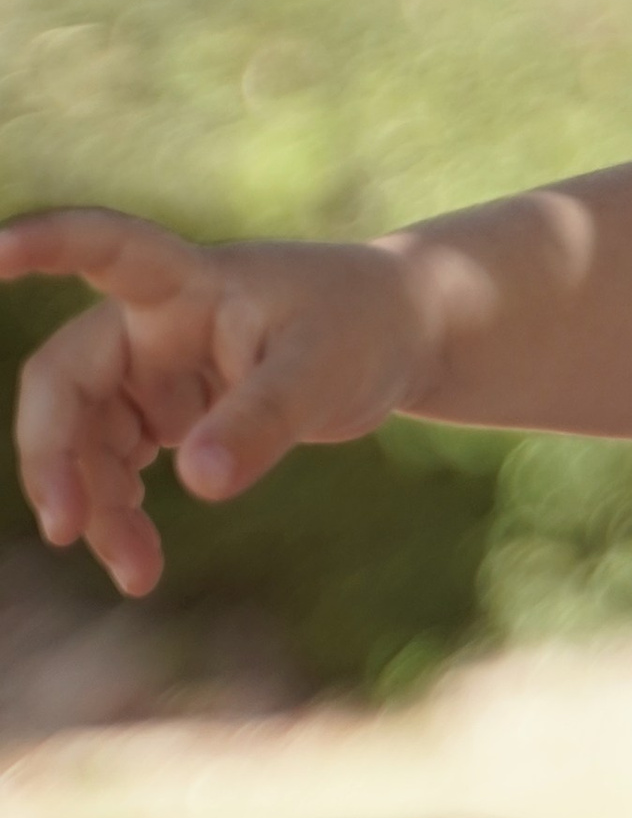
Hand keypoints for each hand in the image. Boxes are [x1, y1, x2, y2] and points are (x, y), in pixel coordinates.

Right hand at [0, 209, 426, 592]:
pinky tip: (137, 555)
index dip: (47, 243)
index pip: (107, 247)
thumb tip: (194, 483)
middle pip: (66, 381)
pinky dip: (118, 509)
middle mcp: (154, 321)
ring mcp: (154, 368)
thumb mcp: (325, 371)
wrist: (397, 337)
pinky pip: (115, 463)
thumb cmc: (364, 327)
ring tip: (138, 574)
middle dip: (54, 455)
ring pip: (85, 437)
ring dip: (94, 503)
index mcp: (188, 282)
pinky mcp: (167, 410)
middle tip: (67, 529)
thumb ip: (262, 421)